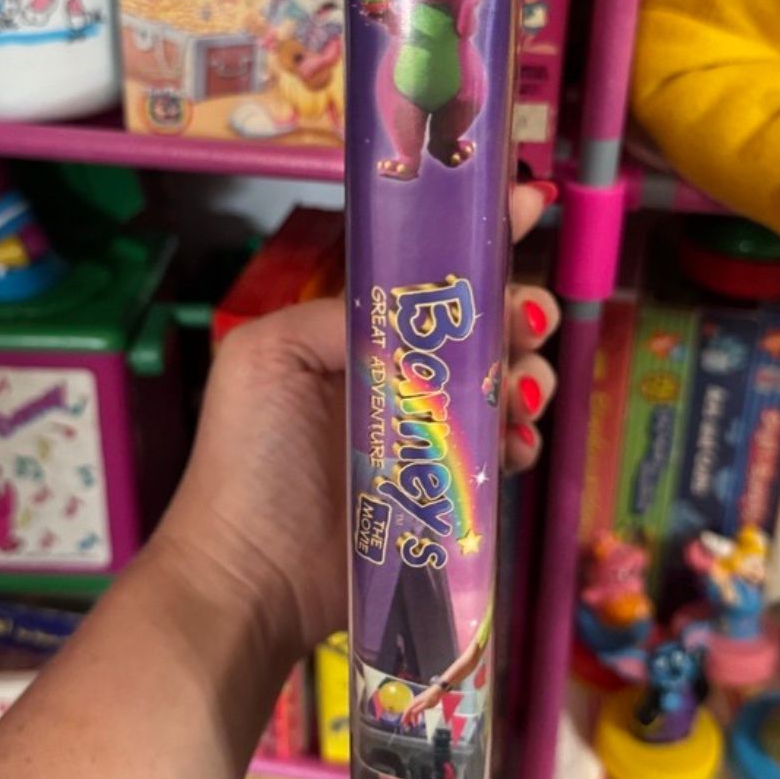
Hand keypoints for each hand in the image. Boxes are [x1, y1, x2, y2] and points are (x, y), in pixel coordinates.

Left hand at [153, 186, 558, 662]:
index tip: (529, 203)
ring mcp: (423, 438)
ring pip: (500, 386)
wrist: (253, 575)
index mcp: (352, 336)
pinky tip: (517, 446)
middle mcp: (392, 379)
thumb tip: (425, 306)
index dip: (475, 240)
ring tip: (518, 395)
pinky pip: (501, 454)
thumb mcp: (272, 356)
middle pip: (476, 328)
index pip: (422, 278)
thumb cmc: (251, 456)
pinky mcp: (446, 495)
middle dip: (513, 315)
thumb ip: (345, 315)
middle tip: (523, 327)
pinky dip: (520, 441)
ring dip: (524, 378)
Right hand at [401, 684, 443, 727]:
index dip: (404, 717)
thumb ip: (418, 709)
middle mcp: (415, 702)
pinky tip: (418, 719)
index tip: (402, 723)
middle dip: (407, 718)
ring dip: (412, 718)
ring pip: (412, 711)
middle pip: (409, 711)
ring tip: (414, 725)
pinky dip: (416, 716)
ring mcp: (418, 702)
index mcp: (415, 703)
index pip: (407, 710)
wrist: (437, 691)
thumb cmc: (432, 698)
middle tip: (406, 725)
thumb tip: (411, 713)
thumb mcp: (425, 705)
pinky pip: (416, 710)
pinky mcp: (421, 703)